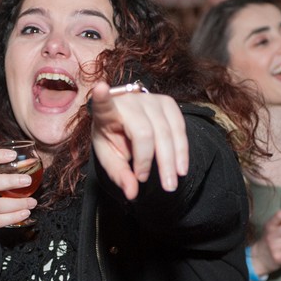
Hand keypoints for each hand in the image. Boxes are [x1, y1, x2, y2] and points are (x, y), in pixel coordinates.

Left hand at [89, 81, 187, 199]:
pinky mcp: (168, 102)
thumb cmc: (114, 140)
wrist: (129, 123)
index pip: (102, 104)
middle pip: (144, 133)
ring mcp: (150, 99)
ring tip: (171, 184)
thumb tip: (132, 193)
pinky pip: (179, 128)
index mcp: (106, 112)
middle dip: (151, 162)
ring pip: (166, 132)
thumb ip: (119, 175)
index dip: (102, 97)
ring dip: (171, 161)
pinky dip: (181, 150)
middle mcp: (129, 101)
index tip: (99, 88)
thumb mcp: (110, 159)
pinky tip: (180, 168)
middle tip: (157, 186)